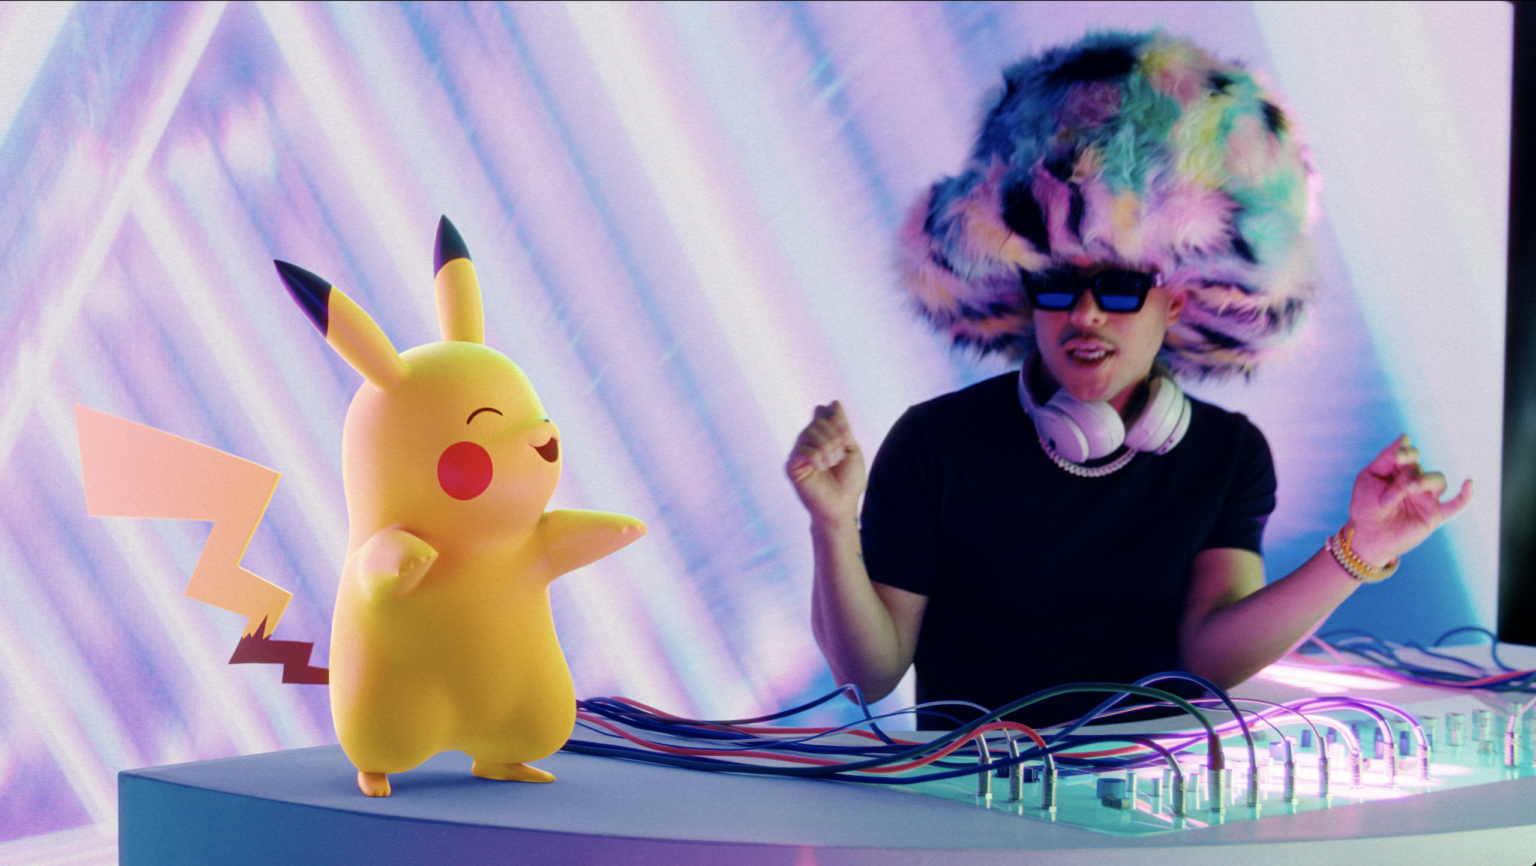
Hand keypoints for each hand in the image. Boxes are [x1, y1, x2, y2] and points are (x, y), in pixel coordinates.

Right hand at [785, 401, 865, 525]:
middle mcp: (808, 442)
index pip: (822, 412)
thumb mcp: (851, 449)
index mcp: (823, 436)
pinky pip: (803, 449)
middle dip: (835, 436)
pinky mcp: (792, 466)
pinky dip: (817, 457)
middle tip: (838, 457)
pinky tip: (821, 468)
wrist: (842, 505)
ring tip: (831, 464)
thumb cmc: (848, 481)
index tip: (844, 434)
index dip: (834, 417)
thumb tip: (833, 402)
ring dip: (828, 448)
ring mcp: (799, 453)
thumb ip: (842, 427)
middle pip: (818, 420)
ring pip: (810, 432)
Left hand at [1346, 435, 1471, 566]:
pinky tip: (1469, 483)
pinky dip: (1466, 495)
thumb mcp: (1370, 478)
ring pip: (1439, 480)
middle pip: (1419, 468)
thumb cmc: (1365, 506)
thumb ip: (1387, 458)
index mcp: (1399, 471)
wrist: (1367, 536)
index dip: (1407, 453)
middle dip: (1404, 477)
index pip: (1410, 454)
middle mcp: (1415, 482)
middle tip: (1391, 494)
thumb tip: (1406, 436)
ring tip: (1410, 489)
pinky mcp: (1434, 515)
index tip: (1398, 458)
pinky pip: (1456, 504)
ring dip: (1425, 481)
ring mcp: (1426, 498)